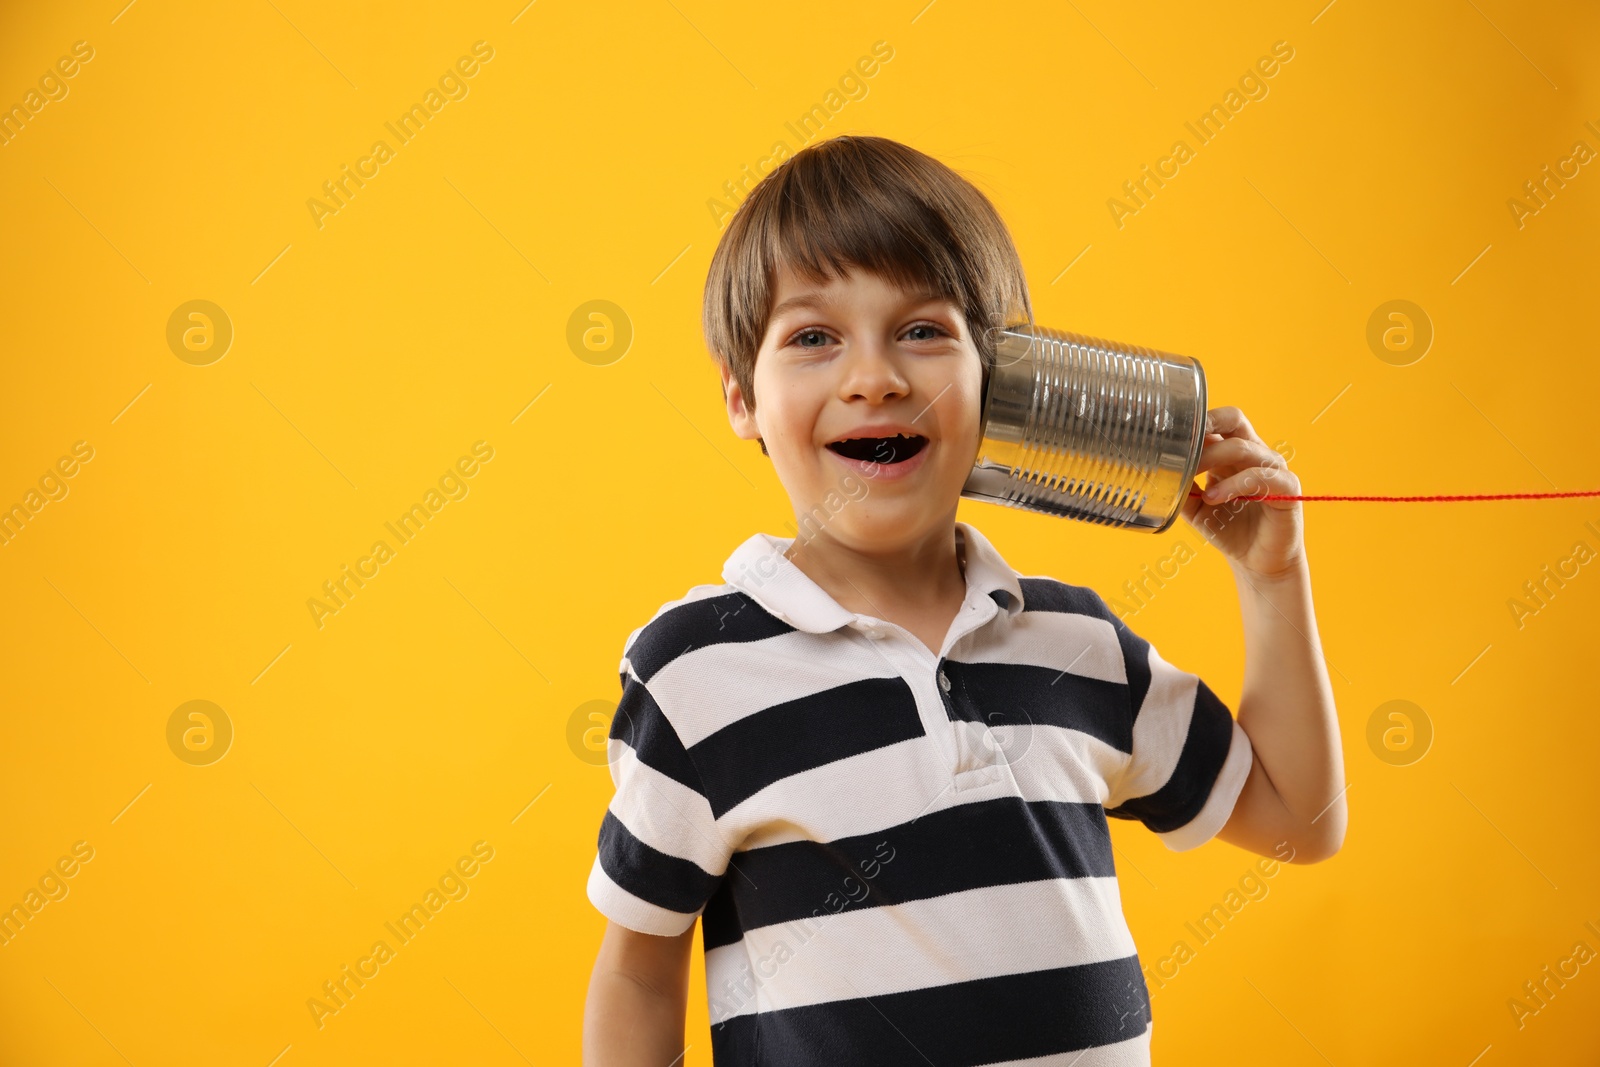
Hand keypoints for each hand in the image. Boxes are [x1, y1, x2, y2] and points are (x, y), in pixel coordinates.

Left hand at [1179, 406, 1304, 580]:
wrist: (1256, 561)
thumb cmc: (1228, 529)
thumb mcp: (1194, 506)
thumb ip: (1180, 486)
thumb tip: (1156, 470)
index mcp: (1234, 452)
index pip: (1220, 420)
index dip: (1197, 420)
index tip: (1169, 432)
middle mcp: (1256, 454)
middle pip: (1234, 421)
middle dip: (1202, 432)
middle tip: (1178, 453)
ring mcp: (1274, 468)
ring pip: (1243, 448)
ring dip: (1211, 460)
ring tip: (1190, 480)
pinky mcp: (1287, 488)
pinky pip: (1260, 476)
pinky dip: (1232, 484)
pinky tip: (1212, 497)